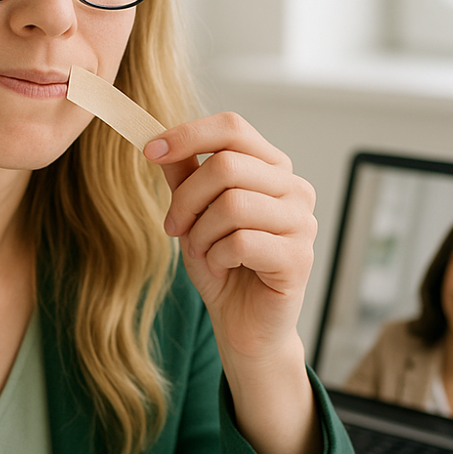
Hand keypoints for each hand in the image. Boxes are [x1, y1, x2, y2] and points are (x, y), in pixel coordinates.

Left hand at [145, 112, 316, 364]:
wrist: (243, 324)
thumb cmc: (223, 266)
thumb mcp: (194, 214)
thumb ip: (184, 176)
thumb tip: (157, 139)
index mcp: (272, 168)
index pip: (233, 128)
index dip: (188, 135)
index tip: (150, 151)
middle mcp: (294, 188)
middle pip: (227, 164)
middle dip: (186, 198)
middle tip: (174, 227)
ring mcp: (302, 222)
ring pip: (232, 203)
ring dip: (201, 233)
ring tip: (203, 252)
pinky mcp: (299, 257)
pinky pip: (242, 242)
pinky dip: (218, 257)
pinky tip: (223, 269)